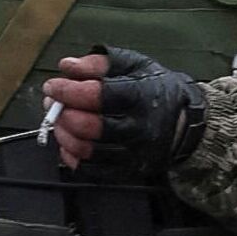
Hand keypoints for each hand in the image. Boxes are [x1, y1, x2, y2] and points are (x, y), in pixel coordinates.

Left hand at [41, 46, 205, 176]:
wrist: (185, 123)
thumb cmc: (156, 88)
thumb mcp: (137, 65)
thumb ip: (101, 63)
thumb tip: (67, 66)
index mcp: (142, 96)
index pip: (100, 95)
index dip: (70, 91)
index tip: (52, 85)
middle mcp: (138, 127)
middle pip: (90, 126)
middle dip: (63, 113)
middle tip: (51, 103)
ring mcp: (132, 154)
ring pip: (87, 150)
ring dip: (64, 135)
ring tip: (58, 120)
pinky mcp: (126, 173)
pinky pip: (91, 171)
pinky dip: (71, 158)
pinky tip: (67, 143)